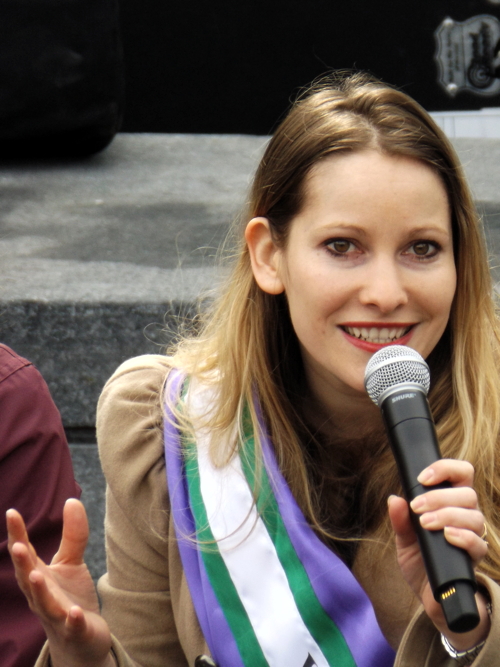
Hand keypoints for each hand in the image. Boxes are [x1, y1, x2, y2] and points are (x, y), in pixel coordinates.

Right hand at [7, 499, 113, 666]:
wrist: (81, 639)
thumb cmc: (70, 597)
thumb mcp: (71, 563)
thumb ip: (72, 534)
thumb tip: (72, 499)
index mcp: (38, 577)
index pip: (25, 554)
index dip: (17, 535)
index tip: (11, 513)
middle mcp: (41, 597)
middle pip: (28, 579)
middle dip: (22, 563)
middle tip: (17, 546)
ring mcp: (56, 615)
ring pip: (44, 604)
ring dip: (39, 591)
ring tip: (35, 575)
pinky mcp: (75, 631)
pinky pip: (72, 626)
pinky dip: (72, 620)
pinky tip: (74, 613)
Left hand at [387, 459, 489, 650]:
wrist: (431, 596)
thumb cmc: (421, 560)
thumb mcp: (403, 539)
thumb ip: (400, 520)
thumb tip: (394, 498)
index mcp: (450, 502)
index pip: (461, 473)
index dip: (445, 468)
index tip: (422, 477)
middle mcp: (465, 516)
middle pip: (467, 493)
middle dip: (439, 497)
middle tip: (418, 508)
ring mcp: (472, 536)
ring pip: (474, 515)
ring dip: (448, 515)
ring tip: (426, 524)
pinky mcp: (474, 558)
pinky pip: (478, 543)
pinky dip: (462, 536)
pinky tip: (446, 536)